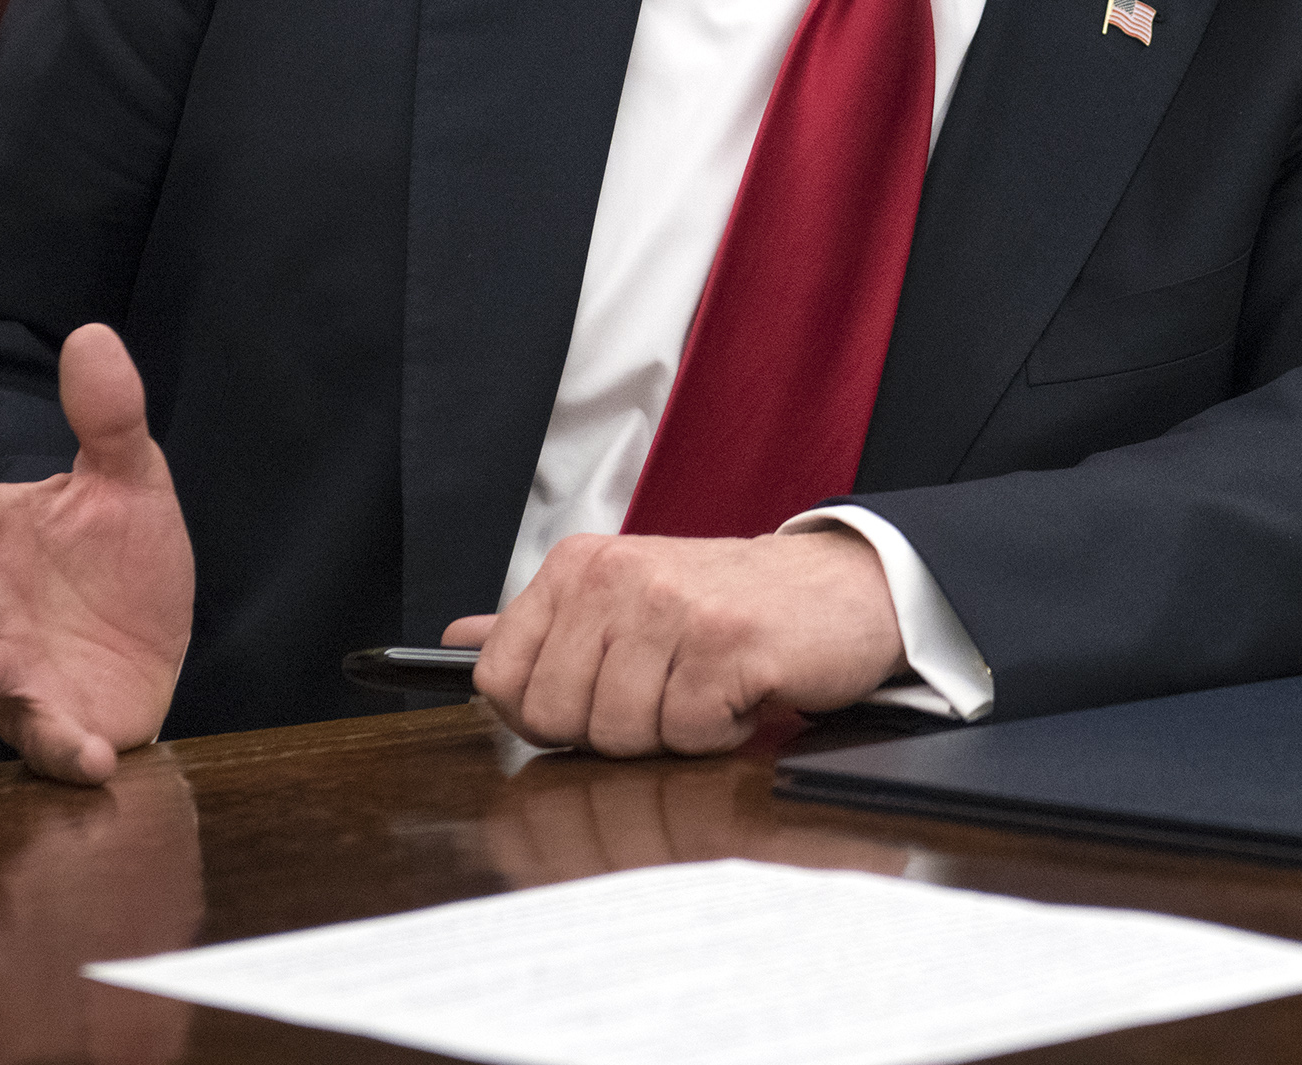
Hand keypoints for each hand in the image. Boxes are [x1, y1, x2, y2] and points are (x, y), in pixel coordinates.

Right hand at [0, 323, 194, 785]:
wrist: (146, 637)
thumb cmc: (117, 553)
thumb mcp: (128, 480)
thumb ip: (108, 417)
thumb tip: (93, 335)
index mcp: (0, 532)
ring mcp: (13, 666)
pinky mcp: (50, 720)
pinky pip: (48, 739)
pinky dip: (65, 751)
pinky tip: (94, 755)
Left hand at [444, 529, 905, 757]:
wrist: (842, 587)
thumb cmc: (729, 603)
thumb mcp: (625, 599)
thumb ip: (540, 625)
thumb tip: (459, 641)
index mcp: (579, 566)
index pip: (500, 678)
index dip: (543, 713)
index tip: (594, 695)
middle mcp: (617, 577)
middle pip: (557, 718)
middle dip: (611, 729)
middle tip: (662, 690)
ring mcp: (672, 608)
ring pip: (620, 734)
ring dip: (670, 732)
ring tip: (704, 686)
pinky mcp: (727, 646)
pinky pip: (688, 735)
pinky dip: (719, 734)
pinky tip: (739, 693)